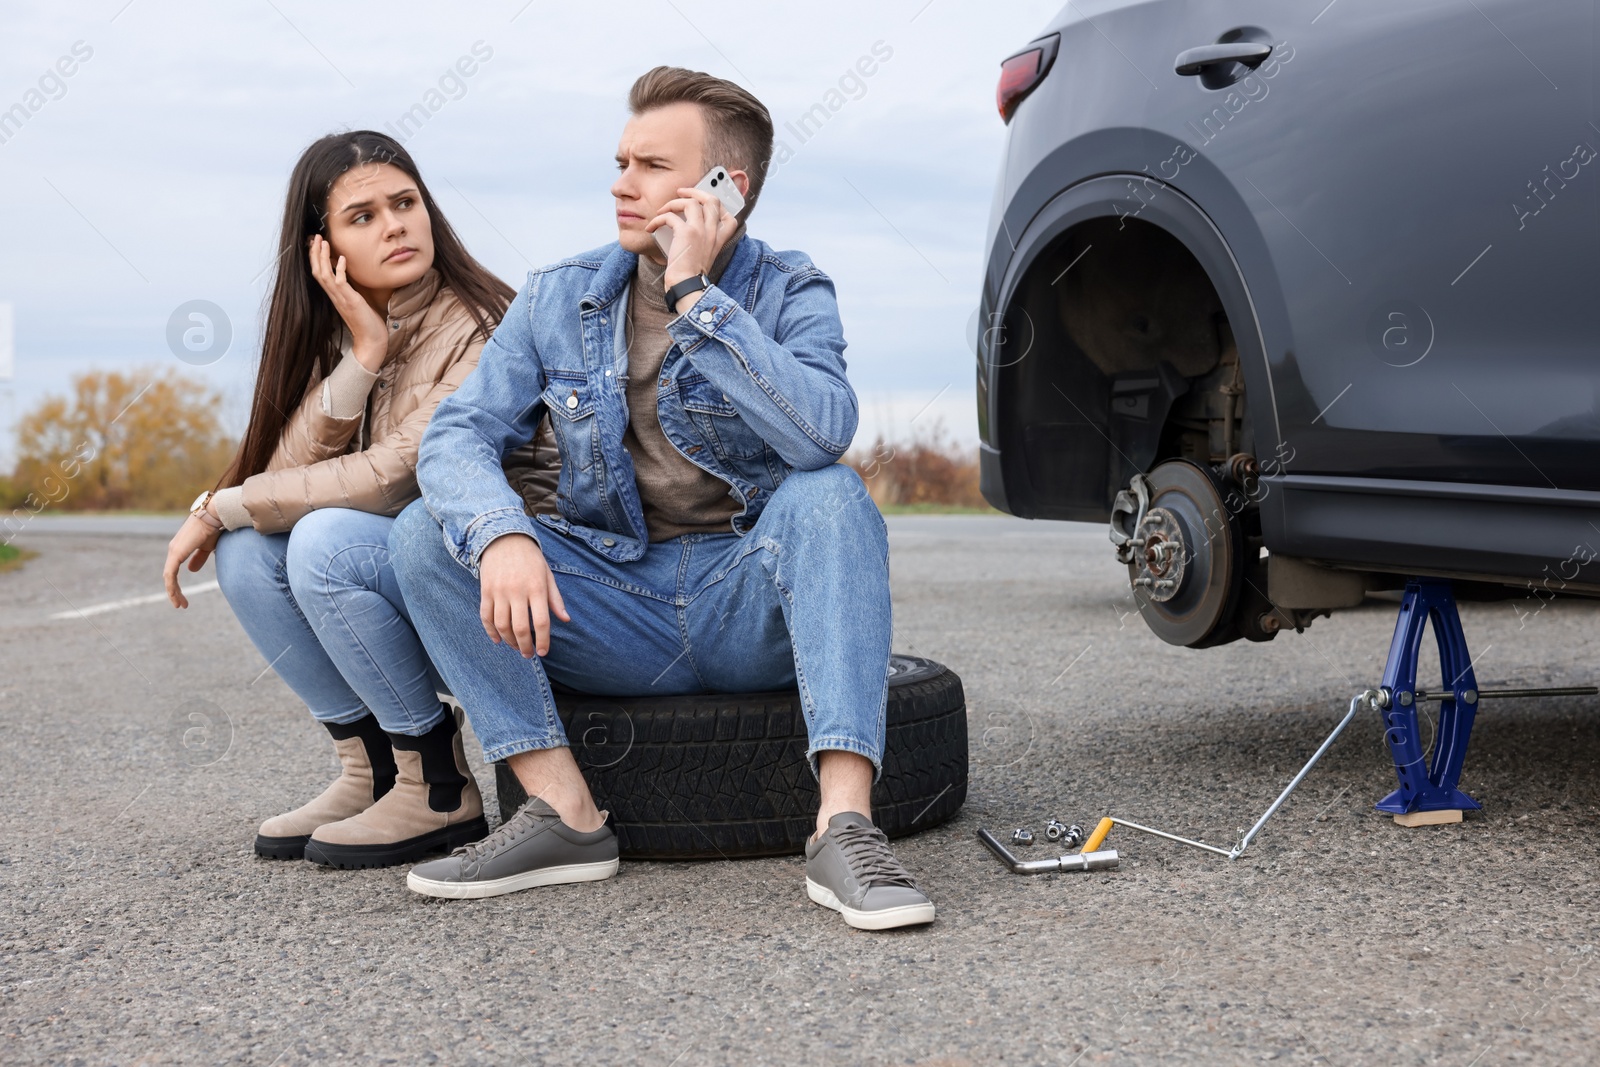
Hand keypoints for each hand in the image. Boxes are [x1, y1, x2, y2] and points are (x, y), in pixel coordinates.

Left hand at [163, 513, 221, 608]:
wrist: (213, 516)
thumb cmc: (213, 528)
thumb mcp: (207, 548)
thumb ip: (199, 559)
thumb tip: (191, 570)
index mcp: (180, 549)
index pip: (174, 570)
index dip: (176, 585)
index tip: (182, 597)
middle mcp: (174, 550)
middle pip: (169, 576)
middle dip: (174, 592)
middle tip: (180, 605)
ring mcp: (174, 552)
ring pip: (168, 577)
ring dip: (173, 592)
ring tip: (179, 605)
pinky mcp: (176, 554)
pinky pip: (170, 574)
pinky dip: (172, 587)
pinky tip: (175, 595)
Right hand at [308, 233, 388, 370]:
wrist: (371, 341)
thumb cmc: (367, 323)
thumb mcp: (358, 301)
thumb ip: (352, 290)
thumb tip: (353, 278)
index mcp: (335, 296)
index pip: (320, 274)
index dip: (316, 258)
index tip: (316, 244)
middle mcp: (334, 296)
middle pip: (317, 271)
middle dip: (315, 253)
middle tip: (315, 237)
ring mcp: (341, 299)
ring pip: (324, 275)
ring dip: (323, 257)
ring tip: (323, 242)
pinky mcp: (350, 301)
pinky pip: (340, 283)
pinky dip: (339, 269)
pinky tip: (342, 258)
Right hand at [478, 533, 570, 657]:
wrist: (505, 538)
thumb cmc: (531, 559)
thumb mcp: (548, 575)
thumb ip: (555, 599)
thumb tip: (565, 620)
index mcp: (537, 588)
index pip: (542, 622)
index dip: (543, 641)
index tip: (543, 651)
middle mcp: (517, 591)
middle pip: (520, 628)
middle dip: (525, 646)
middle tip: (528, 654)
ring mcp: (499, 591)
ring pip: (502, 625)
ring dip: (509, 641)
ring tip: (516, 647)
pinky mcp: (485, 591)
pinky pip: (486, 616)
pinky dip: (491, 631)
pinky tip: (498, 639)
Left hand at [649, 187, 738, 291]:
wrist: (687, 286)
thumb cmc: (691, 274)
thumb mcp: (702, 255)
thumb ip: (701, 241)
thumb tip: (682, 225)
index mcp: (720, 239)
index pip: (728, 215)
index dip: (715, 204)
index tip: (700, 202)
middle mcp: (714, 232)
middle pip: (711, 199)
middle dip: (695, 191)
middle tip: (681, 192)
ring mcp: (701, 231)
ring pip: (691, 202)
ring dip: (673, 203)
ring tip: (662, 210)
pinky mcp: (686, 233)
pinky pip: (670, 216)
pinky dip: (658, 219)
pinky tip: (651, 227)